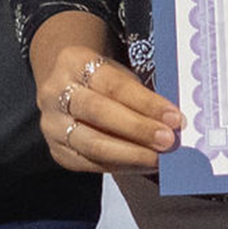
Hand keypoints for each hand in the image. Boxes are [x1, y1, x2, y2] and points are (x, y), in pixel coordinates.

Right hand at [31, 13, 183, 173]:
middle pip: (100, 113)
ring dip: (131, 154)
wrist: (64, 84)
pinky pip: (89, 163)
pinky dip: (120, 165)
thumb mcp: (116, 72)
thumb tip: (172, 121)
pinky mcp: (56, 152)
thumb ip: (138, 93)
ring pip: (92, 144)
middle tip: (169, 141)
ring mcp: (52, 126)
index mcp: (74, 62)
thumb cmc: (102, 78)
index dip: (146, 103)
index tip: (175, 117)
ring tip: (159, 158)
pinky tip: (143, 165)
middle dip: (138, 129)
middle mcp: (56, 94)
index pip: (115, 85)